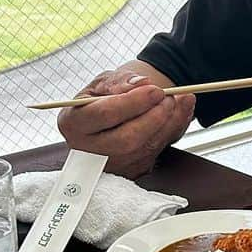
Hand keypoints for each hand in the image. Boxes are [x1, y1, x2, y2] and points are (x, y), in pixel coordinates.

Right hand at [57, 69, 195, 177]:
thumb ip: (121, 80)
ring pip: (144, 149)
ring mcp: (109, 165)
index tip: (155, 90)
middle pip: (126, 139)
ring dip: (169, 122)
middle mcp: (87, 149)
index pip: (104, 114)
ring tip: (177, 100)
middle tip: (169, 97)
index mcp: (73, 122)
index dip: (134, 102)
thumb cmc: (103, 97)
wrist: (111, 113)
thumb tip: (142, 83)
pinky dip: (172, 131)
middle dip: (155, 116)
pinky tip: (178, 113)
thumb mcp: (104, 81)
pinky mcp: (129, 171)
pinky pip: (156, 153)